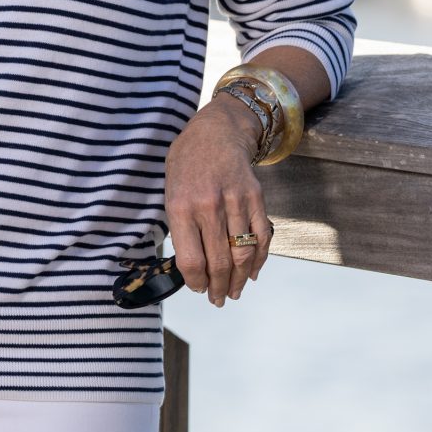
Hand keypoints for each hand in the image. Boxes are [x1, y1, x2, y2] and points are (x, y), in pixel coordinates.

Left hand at [163, 98, 274, 305]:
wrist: (216, 132)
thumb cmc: (186, 165)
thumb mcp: (170, 192)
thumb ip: (179, 227)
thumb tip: (191, 266)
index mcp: (180, 208)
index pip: (191, 260)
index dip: (196, 282)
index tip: (198, 289)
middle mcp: (208, 207)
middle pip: (218, 262)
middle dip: (219, 288)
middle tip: (219, 299)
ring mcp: (235, 202)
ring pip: (242, 254)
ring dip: (240, 279)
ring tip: (235, 292)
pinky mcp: (255, 198)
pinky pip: (261, 237)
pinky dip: (259, 259)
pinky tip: (253, 272)